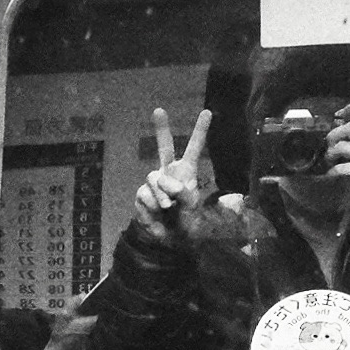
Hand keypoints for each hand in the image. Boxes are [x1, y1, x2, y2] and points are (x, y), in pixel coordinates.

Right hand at [132, 108, 212, 243]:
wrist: (168, 239)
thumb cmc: (185, 221)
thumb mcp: (191, 208)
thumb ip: (183, 194)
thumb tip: (168, 184)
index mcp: (186, 173)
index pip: (194, 149)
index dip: (200, 131)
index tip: (208, 112)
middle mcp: (169, 172)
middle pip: (164, 147)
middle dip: (161, 129)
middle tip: (159, 110)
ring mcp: (153, 182)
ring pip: (155, 178)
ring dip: (163, 195)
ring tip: (168, 208)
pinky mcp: (141, 193)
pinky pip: (146, 194)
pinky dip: (154, 205)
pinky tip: (158, 213)